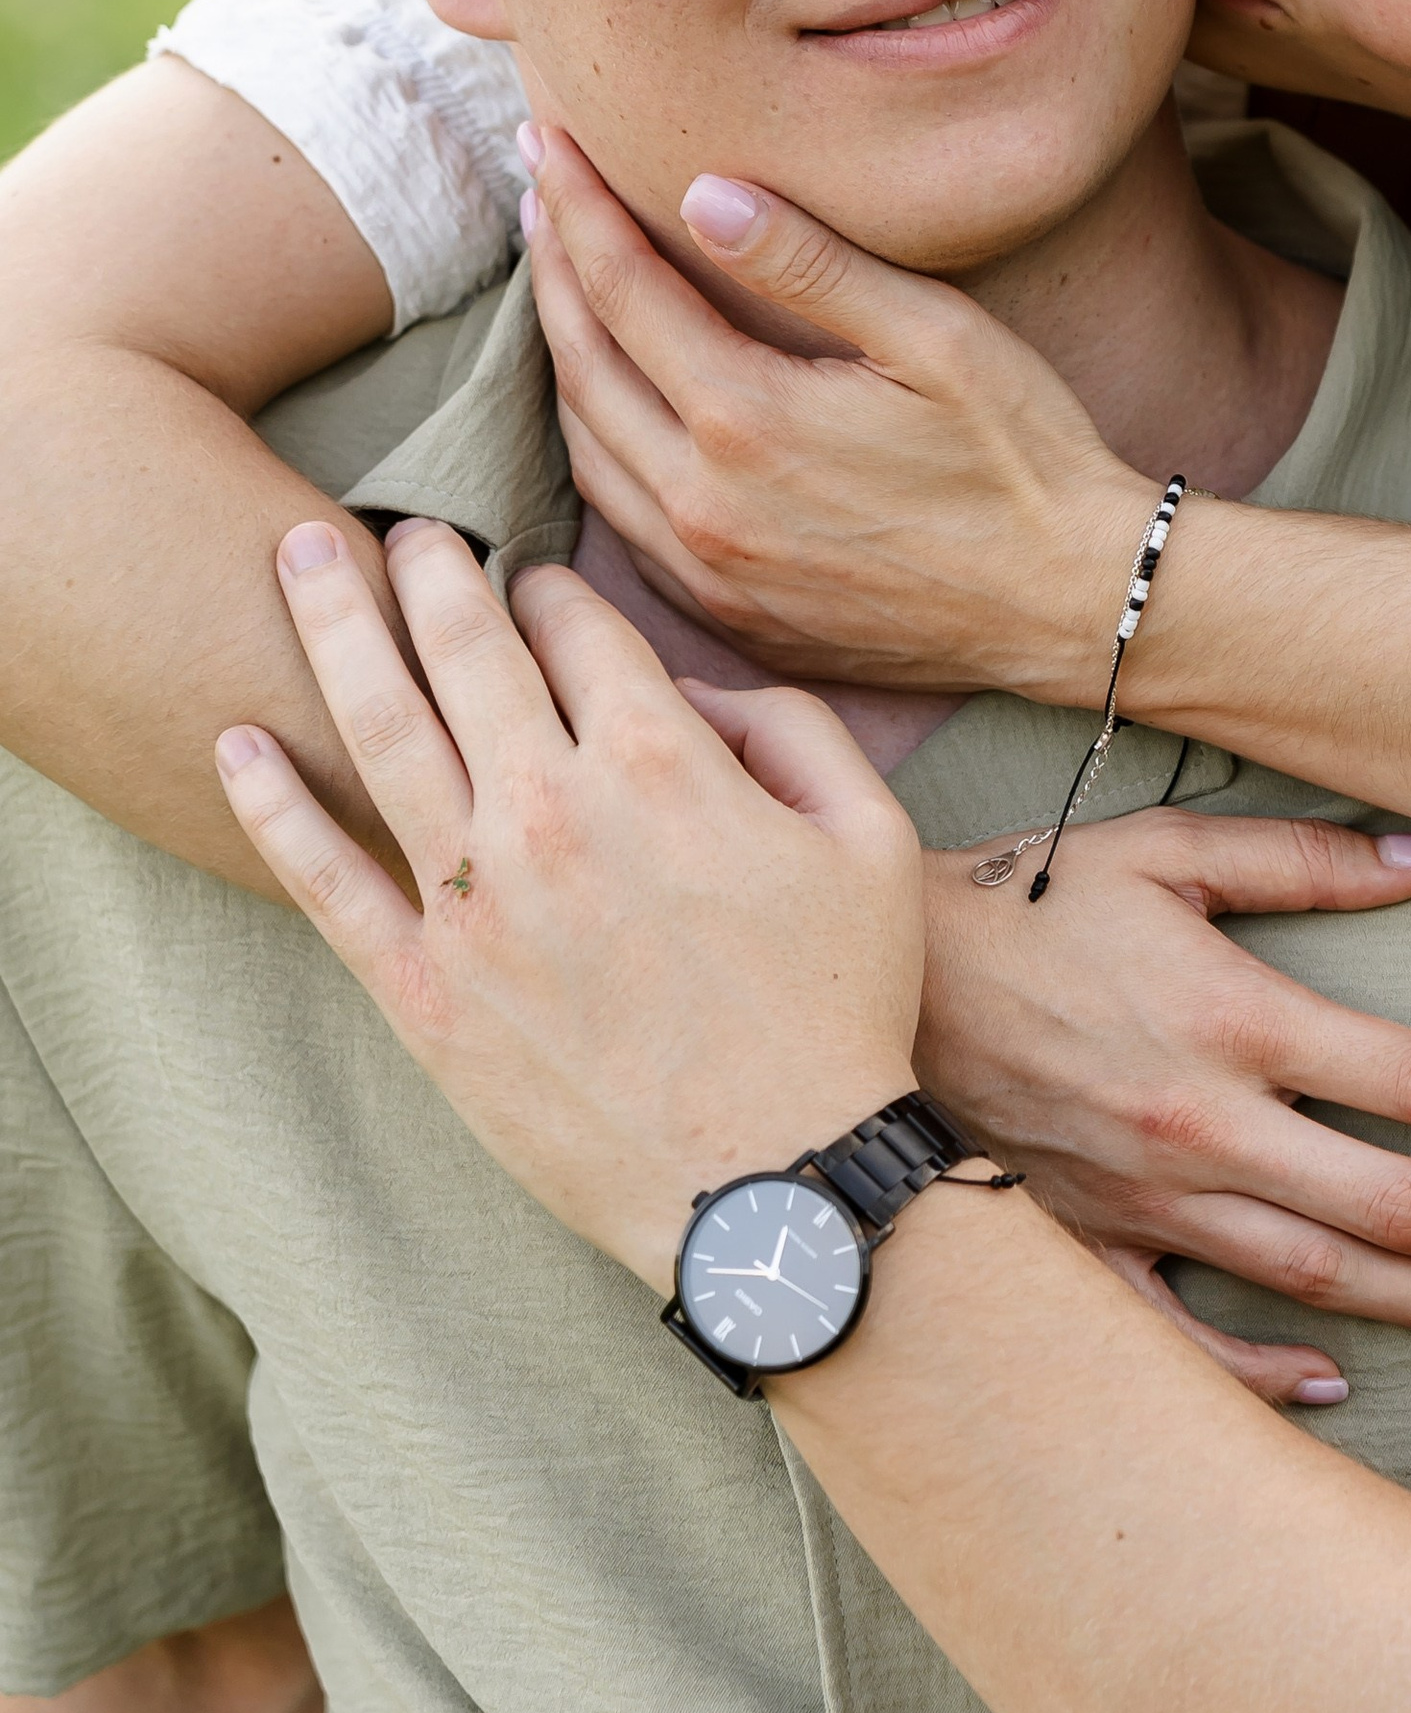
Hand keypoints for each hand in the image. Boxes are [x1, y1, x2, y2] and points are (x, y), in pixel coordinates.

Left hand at [213, 519, 924, 1288]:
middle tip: (398, 527)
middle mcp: (552, 808)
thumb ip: (796, 731)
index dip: (553, 589)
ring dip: (333, 629)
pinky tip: (236, 742)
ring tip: (297, 560)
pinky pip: (325, 877)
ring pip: (379, 728)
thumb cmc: (839, 1014)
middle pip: (465, 647)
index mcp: (664, 760)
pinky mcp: (424, 988)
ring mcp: (475, 899)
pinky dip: (272, 804)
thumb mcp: (872, 842)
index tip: (532, 581)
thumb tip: (699, 693)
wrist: (773, 1184)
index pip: (580, 625)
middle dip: (427, 568)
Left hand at [520, 125, 1146, 698]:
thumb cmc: (1026, 459)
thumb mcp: (936, 336)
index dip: (577, 208)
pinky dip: (599, 456)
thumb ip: (812, 265)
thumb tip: (703, 195)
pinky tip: (614, 415)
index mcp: (748, 419)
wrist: (1077, 606)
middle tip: (539, 196)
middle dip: (551, 272)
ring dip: (565, 365)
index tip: (548, 143)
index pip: (621, 289)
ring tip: (565, 292)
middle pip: (582, 368)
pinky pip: (625, 528)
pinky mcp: (734, 619)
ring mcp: (713, 574)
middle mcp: (707, 504)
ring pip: (587, 454)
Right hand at [917, 812, 1410, 1406]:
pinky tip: (1338, 1383)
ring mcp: (1145, 1204)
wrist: (870, 989)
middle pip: (1388, 1206)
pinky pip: (1190, 1344)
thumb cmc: (1029, 903)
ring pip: (1316, 1280)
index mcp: (1235, 1021)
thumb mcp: (1164, 850)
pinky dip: (1268, 1376)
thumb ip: (1305, 860)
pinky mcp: (1087, 1251)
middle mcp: (1204, 1128)